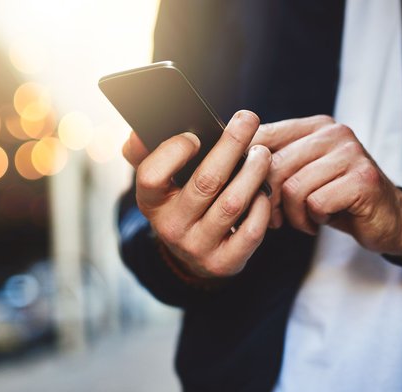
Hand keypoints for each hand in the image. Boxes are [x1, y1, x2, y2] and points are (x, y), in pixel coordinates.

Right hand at [122, 110, 271, 277]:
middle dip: (230, 145)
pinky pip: (251, 231)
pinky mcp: (224, 263)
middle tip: (248, 119)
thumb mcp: (157, 182)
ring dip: (253, 172)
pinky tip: (263, 190)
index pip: (151, 176)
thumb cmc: (179, 203)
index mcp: (151, 203)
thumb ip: (143, 152)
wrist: (192, 254)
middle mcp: (171, 228)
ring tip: (262, 152)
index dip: (173, 151)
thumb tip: (138, 133)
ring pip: (232, 204)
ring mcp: (198, 248)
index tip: (195, 135)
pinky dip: (261, 205)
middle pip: (205, 183)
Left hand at [253, 115, 401, 256]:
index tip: (248, 192)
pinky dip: (312, 220)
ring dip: (292, 213)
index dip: (245, 169)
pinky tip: (319, 221)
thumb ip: (273, 165)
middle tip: (274, 217)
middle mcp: (332, 133)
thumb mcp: (301, 174)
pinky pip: (316, 202)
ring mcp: (350, 154)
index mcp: (314, 126)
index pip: (262, 135)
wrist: (387, 218)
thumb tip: (228, 169)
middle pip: (273, 164)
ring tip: (303, 219)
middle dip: (267, 198)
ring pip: (293, 186)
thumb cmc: (336, 197)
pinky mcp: (363, 180)